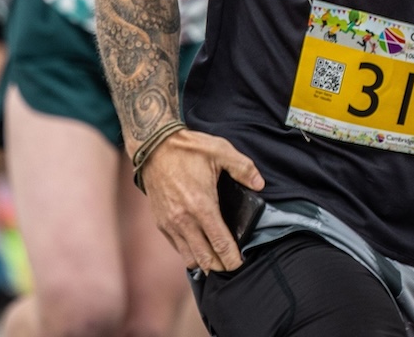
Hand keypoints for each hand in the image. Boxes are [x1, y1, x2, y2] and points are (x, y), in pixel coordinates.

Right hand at [140, 130, 265, 272]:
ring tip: (217, 259)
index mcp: (202, 205)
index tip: (240, 263)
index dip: (232, 258)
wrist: (153, 147)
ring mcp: (170, 224)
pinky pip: (177, 247)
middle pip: (205, 258)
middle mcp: (184, 220)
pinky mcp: (161, 223)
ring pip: (189, 257)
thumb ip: (243, 168)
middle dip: (220, 266)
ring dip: (204, 262)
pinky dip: (189, 252)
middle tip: (232, 265)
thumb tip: (260, 184)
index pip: (220, 243)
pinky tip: (199, 248)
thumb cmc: (188, 149)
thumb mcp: (221, 150)